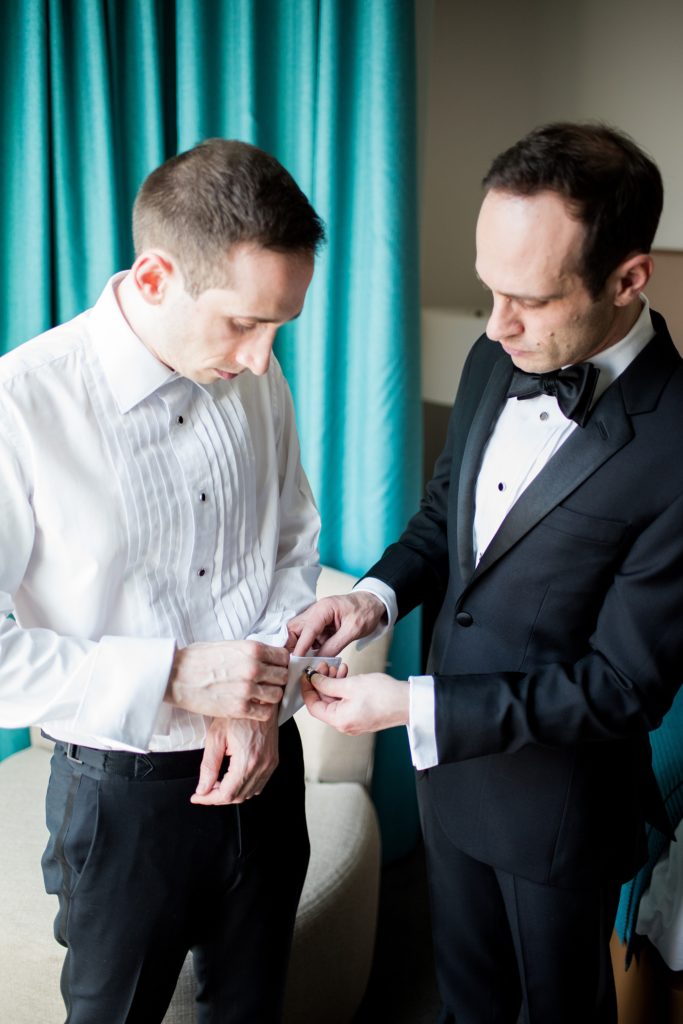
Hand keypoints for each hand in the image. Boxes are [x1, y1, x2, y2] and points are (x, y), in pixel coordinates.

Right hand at [166, 640, 287, 719]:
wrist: (175, 676)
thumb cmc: (197, 659)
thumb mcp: (228, 645)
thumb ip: (250, 652)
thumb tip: (266, 657)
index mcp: (252, 649)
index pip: (283, 657)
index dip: (280, 663)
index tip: (275, 668)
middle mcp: (253, 668)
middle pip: (283, 676)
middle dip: (277, 680)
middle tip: (268, 683)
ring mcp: (247, 689)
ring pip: (277, 695)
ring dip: (271, 696)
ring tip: (259, 695)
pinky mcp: (239, 708)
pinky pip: (265, 713)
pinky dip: (262, 710)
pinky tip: (252, 706)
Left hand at [191, 712, 279, 804]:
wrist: (260, 699)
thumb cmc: (237, 713)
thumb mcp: (216, 736)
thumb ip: (209, 766)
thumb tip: (203, 789)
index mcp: (248, 760)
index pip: (227, 794)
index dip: (209, 799)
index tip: (197, 796)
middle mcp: (262, 765)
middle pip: (238, 797)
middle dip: (217, 797)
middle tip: (203, 790)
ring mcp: (270, 764)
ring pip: (249, 793)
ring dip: (231, 793)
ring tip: (215, 783)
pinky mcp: (273, 761)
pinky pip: (259, 784)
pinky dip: (244, 787)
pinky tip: (232, 778)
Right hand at [287, 592, 386, 656]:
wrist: (373, 603)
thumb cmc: (366, 612)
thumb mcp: (353, 630)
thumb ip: (335, 645)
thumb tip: (318, 659)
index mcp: (323, 609)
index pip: (306, 630)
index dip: (300, 647)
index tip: (295, 662)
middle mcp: (316, 611)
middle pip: (294, 628)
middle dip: (292, 645)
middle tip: (296, 662)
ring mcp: (316, 617)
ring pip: (299, 632)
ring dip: (301, 646)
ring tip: (307, 660)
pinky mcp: (320, 624)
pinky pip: (309, 636)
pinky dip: (310, 646)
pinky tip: (316, 655)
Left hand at [301, 670, 408, 733]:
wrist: (407, 702)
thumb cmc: (384, 696)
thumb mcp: (350, 685)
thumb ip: (328, 683)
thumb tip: (314, 680)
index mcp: (339, 720)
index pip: (313, 706)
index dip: (307, 689)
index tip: (306, 675)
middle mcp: (344, 724)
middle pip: (323, 703)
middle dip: (322, 683)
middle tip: (324, 666)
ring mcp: (353, 721)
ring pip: (334, 701)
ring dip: (333, 683)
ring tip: (338, 668)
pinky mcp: (361, 716)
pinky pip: (345, 702)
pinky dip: (343, 688)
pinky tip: (346, 675)